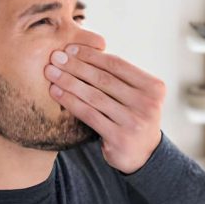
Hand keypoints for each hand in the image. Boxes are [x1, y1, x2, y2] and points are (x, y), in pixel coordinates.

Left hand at [44, 43, 165, 173]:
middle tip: (55, 57)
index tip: (70, 48)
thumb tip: (81, 51)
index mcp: (153, 87)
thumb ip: (119, 77)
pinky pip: (88, 114)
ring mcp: (134, 121)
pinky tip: (56, 92)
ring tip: (51, 73)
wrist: (144, 154)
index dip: (91, 55)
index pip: (117, 65)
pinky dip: (70, 101)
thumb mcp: (135, 95)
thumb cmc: (132, 116)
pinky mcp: (119, 137)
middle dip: (76, 66)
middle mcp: (147, 103)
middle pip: (104, 79)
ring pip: (94, 96)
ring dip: (69, 82)